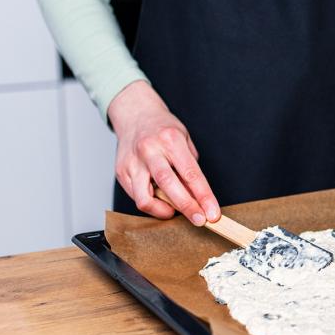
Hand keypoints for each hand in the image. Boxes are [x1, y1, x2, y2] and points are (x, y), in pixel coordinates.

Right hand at [108, 80, 219, 225]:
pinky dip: (150, 204)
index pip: (191, 174)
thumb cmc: (162, 128)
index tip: (212, 213)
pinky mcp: (121, 171)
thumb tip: (198, 196)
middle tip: (199, 220)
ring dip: (163, 211)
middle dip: (187, 207)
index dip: (204, 197)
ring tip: (174, 211)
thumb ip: (190, 166)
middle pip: (169, 185)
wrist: (135, 113)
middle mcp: (150, 150)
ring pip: (145, 197)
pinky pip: (136, 196)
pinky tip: (159, 200)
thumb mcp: (184, 139)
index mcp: (170, 140)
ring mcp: (133, 162)